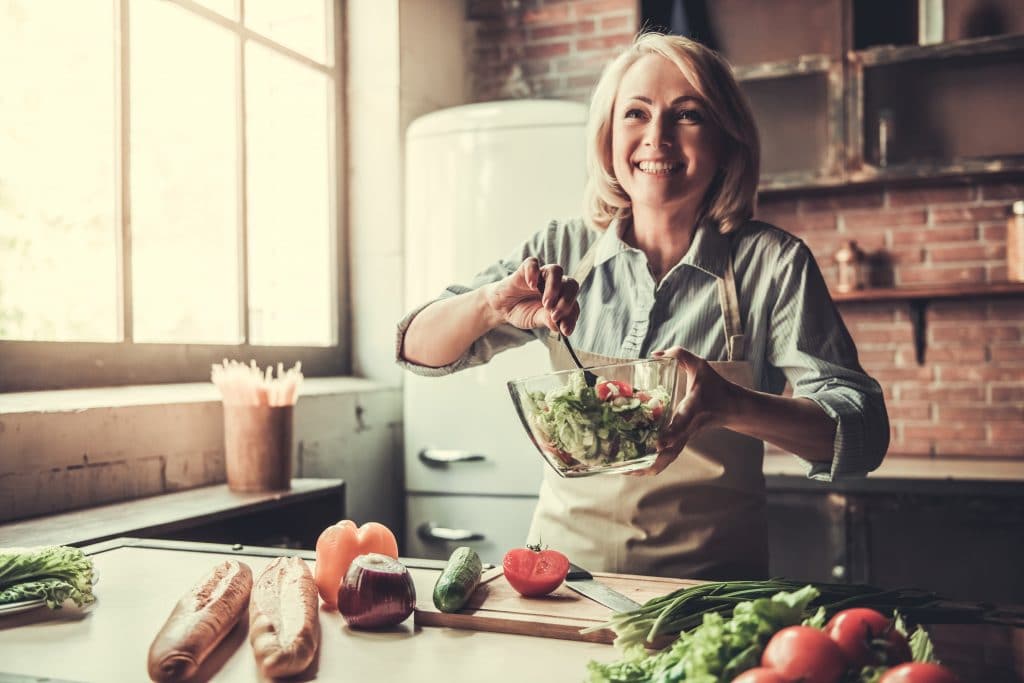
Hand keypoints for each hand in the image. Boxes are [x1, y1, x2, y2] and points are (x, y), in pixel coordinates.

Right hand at [484, 257, 579, 334]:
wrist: (502, 307)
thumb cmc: (523, 311)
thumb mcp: (535, 319)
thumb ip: (547, 320)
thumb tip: (558, 326)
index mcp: (562, 298)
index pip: (574, 304)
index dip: (571, 316)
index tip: (565, 330)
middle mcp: (556, 284)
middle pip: (571, 284)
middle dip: (566, 301)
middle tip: (555, 316)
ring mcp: (541, 275)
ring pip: (556, 271)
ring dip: (554, 288)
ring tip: (546, 304)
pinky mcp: (525, 270)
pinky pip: (532, 263)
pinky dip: (533, 272)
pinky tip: (531, 285)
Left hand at [626, 346, 740, 475]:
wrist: (731, 407)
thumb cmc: (714, 386)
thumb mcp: (700, 365)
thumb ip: (679, 354)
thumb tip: (655, 354)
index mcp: (693, 410)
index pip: (682, 423)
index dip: (671, 434)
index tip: (658, 444)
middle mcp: (688, 429)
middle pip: (671, 452)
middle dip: (652, 462)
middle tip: (629, 467)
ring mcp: (685, 438)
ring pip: (668, 460)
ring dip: (648, 468)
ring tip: (625, 471)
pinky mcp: (682, 442)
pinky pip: (666, 458)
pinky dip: (651, 466)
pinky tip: (633, 468)